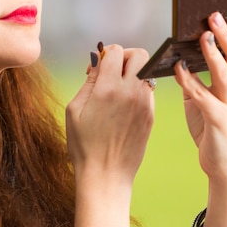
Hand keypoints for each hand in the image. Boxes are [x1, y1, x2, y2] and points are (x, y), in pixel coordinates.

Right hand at [66, 44, 154, 186]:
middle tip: (112, 70)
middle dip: (125, 56)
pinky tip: (123, 103)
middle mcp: (131, 92)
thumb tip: (97, 60)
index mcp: (108, 88)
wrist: (106, 175)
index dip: (103, 54)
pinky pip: (148, 90)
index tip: (96, 67)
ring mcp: (145, 104)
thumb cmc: (84, 145)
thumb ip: (89, 81)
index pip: (116, 51)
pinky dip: (137, 88)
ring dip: (133, 72)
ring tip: (116, 88)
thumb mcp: (75, 109)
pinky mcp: (151, 115)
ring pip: (147, 71)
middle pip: (139, 54)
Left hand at [174, 0, 226, 182]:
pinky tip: (177, 68)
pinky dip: (189, 79)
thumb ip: (196, 73)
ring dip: (213, 51)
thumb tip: (180, 49)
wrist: (220, 162)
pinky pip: (203, 95)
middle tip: (215, 14)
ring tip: (202, 35)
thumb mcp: (203, 94)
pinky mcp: (218, 119)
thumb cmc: (210, 124)